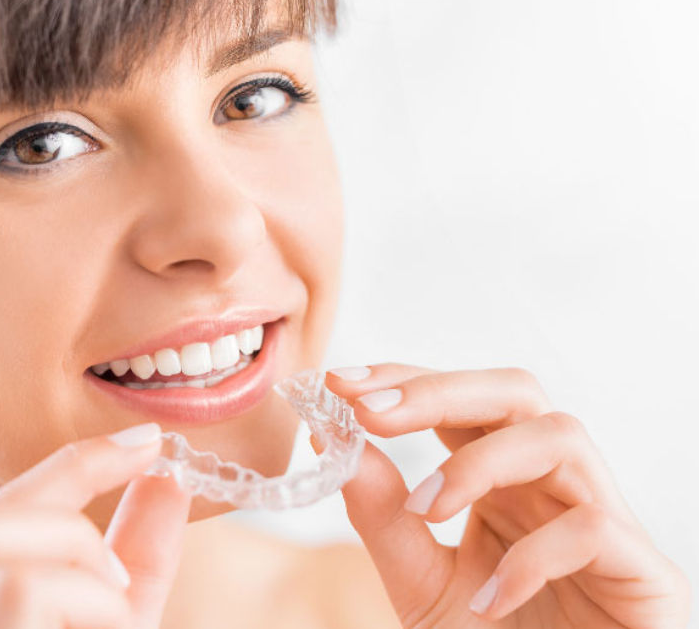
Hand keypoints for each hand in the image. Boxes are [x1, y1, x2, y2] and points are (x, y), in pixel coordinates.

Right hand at [0, 423, 190, 628]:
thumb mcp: (124, 619)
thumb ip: (141, 556)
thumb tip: (169, 478)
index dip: (74, 464)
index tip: (148, 441)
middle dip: (58, 502)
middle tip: (120, 564)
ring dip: (70, 552)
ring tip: (111, 607)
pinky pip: (18, 586)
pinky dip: (89, 596)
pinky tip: (112, 627)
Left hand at [322, 363, 689, 627]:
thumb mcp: (421, 583)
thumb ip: (383, 518)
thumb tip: (335, 443)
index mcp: (502, 480)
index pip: (459, 402)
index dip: (404, 381)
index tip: (340, 384)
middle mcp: (551, 485)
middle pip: (514, 392)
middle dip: (436, 391)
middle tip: (368, 412)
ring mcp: (603, 521)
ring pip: (559, 436)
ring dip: (479, 461)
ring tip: (427, 508)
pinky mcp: (644, 572)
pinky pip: (594, 528)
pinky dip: (532, 554)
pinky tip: (489, 597)